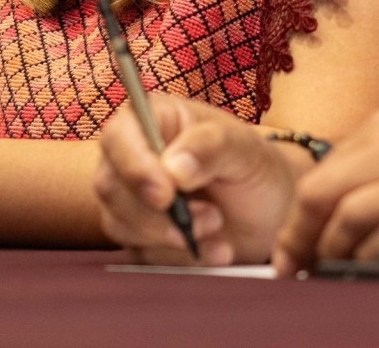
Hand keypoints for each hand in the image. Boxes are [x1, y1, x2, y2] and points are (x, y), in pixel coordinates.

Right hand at [95, 95, 294, 264]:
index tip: (166, 196)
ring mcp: (130, 196)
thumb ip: (208, 147)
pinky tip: (216, 248)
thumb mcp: (241, 147)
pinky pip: (141, 254)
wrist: (268, 207)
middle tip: (211, 216)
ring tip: (218, 225)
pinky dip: (181, 258)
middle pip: (110, 187)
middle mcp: (131, 155)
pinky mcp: (139, 234)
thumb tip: (173, 169)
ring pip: (119, 225)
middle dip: (158, 214)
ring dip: (172, 237)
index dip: (133, 168)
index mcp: (150, 119)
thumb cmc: (251, 163)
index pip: (117, 138)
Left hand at [274, 106, 378, 274]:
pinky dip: (371, 256)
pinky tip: (367, 270)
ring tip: (327, 272)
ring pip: (348, 213)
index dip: (296, 214)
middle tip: (291, 266)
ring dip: (330, 249)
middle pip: (320, 190)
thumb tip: (337, 207)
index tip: (287, 245)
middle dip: (297, 234)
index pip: (320, 171)